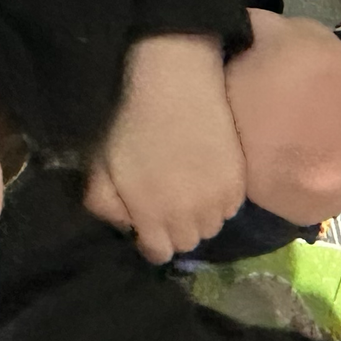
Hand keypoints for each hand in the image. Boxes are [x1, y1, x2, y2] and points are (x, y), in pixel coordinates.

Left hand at [84, 34, 247, 261]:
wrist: (177, 88)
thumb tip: (127, 227)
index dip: (152, 241)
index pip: (159, 253)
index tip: (149, 223)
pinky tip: (209, 178)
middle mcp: (188, 217)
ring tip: (191, 191)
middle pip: (187, 243)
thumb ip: (106, 205)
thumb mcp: (102, 166)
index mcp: (151, 216)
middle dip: (175, 229)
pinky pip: (231, 208)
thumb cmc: (132, 125)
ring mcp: (217, 201)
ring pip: (211, 227)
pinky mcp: (238, 183)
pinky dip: (220, 200)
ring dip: (200, 216)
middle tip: (168, 203)